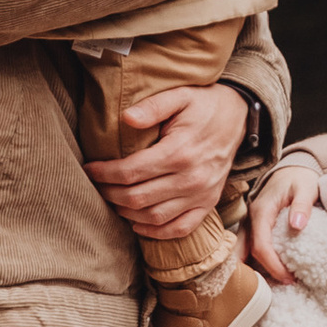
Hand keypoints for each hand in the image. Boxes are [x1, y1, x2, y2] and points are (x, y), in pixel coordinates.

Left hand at [87, 84, 249, 242]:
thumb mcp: (180, 95)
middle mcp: (191, 179)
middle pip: (137, 198)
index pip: (130, 172)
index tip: (88, 169)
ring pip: (154, 217)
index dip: (104, 173)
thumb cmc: (203, 105)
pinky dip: (156, 231)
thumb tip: (126, 118)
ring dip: (126, 212)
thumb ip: (152, 106)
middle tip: (95, 185)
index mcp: (179, 152)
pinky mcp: (208, 203)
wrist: (238, 116)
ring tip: (111, 199)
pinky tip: (137, 222)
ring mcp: (201, 194)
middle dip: (109, 193)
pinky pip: (179, 228)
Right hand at [247, 154, 322, 284]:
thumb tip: (297, 226)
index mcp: (261, 211)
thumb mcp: (306, 187)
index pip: (260, 246)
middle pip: (243, 253)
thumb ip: (302, 206)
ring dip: (251, 270)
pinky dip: (252, 263)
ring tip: (271, 286)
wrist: (292, 168)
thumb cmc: (299, 178)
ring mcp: (249, 224)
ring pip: (240, 252)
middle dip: (256, 274)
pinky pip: (246, 248)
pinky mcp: (252, 227)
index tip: (289, 279)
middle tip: (278, 288)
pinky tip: (265, 274)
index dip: (272, 265)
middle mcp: (250, 219)